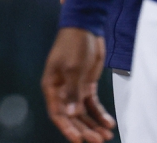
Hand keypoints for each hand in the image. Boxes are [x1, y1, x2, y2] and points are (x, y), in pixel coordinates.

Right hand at [41, 28, 114, 142]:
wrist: (85, 29)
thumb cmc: (73, 46)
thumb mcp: (74, 69)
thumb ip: (73, 92)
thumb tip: (72, 113)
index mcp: (52, 86)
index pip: (57, 113)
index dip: (67, 128)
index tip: (79, 140)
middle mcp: (61, 90)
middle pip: (71, 116)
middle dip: (84, 129)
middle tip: (99, 139)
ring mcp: (74, 88)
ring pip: (82, 113)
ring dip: (93, 125)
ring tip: (106, 135)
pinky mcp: (85, 85)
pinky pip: (92, 104)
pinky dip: (100, 114)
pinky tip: (108, 122)